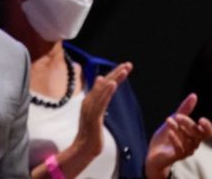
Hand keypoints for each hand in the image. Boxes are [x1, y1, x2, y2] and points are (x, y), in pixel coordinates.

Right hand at [34, 62, 131, 178]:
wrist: (83, 147)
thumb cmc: (91, 132)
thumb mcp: (96, 111)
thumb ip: (99, 97)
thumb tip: (102, 80)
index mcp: (90, 100)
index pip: (104, 84)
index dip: (114, 74)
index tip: (125, 66)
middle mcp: (89, 101)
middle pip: (104, 84)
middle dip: (116, 73)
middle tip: (128, 64)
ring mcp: (90, 108)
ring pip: (103, 90)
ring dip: (113, 79)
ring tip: (123, 70)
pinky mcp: (93, 116)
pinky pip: (101, 102)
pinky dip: (106, 92)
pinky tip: (112, 84)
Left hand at [145, 93, 211, 178]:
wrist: (153, 153)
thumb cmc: (166, 137)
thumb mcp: (174, 120)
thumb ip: (184, 109)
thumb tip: (194, 95)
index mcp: (194, 135)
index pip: (208, 133)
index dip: (207, 127)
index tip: (201, 119)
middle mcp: (193, 144)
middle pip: (197, 134)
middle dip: (188, 123)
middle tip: (177, 116)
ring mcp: (185, 151)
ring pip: (188, 141)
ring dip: (179, 129)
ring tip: (169, 120)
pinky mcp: (176, 156)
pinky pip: (180, 150)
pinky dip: (176, 140)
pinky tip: (170, 133)